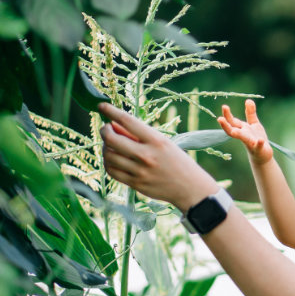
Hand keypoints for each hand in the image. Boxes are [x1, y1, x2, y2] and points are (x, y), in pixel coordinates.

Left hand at [98, 103, 218, 211]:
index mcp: (157, 141)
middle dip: (104, 131)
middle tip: (106, 129)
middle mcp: (147, 156)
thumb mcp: (164, 143)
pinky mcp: (136, 184)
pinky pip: (112, 171)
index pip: (128, 121)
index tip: (102, 107)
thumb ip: (139, 135)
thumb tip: (115, 125)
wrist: (190, 188)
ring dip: (105, 148)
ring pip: (108, 156)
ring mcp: (140, 172)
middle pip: (112, 139)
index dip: (111, 111)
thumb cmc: (178, 162)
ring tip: (111, 146)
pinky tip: (113, 160)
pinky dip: (108, 163)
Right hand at [217, 99, 273, 165]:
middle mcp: (244, 136)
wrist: (263, 154)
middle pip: (233, 130)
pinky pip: (259, 146)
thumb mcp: (253, 124)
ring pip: (243, 139)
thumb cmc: (256, 138)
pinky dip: (259, 144)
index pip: (232, 122)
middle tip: (220, 119)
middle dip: (226, 125)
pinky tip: (260, 140)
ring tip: (235, 132)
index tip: (224, 106)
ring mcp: (251, 143)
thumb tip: (248, 100)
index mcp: (242, 129)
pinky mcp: (259, 149)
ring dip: (239, 135)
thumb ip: (250, 113)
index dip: (227, 115)